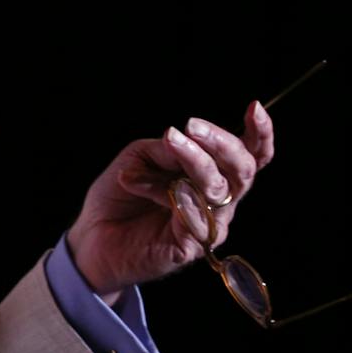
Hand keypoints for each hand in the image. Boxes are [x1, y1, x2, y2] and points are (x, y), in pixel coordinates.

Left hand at [65, 101, 274, 303]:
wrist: (91, 236)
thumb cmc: (120, 195)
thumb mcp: (143, 157)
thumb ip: (170, 149)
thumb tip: (187, 138)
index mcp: (214, 175)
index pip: (250, 155)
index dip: (260, 133)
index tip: (255, 107)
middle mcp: (219, 201)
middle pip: (243, 170)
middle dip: (222, 142)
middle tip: (192, 125)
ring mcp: (210, 225)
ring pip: (218, 187)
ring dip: (194, 159)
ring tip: (169, 140)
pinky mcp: (193, 245)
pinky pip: (190, 211)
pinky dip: (162, 190)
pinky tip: (134, 182)